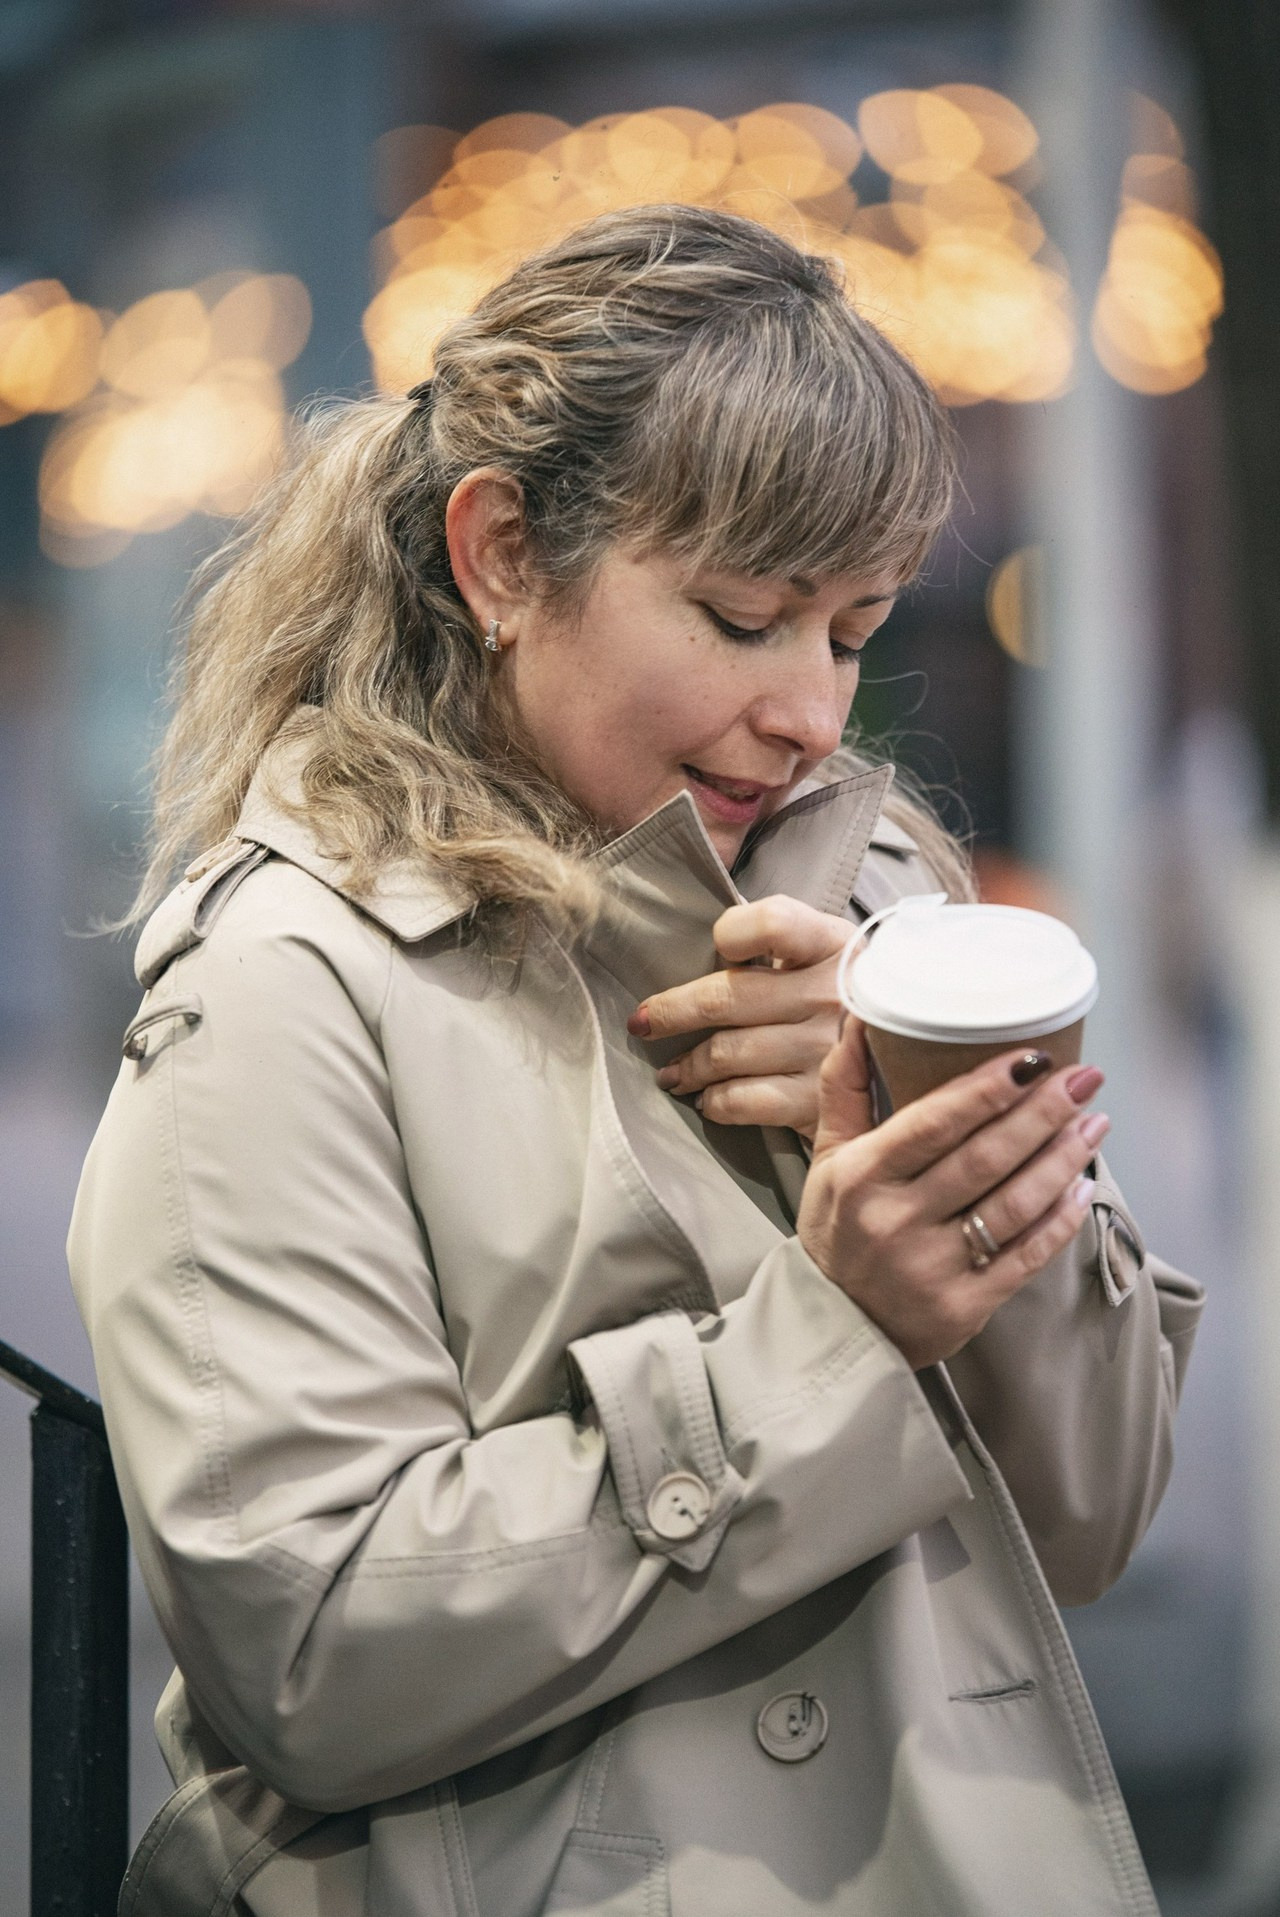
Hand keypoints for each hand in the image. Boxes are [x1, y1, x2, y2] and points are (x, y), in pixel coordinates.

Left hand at [629, 896, 851, 1137]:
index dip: (731, 933)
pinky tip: (709, 1100)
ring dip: (686, 1066)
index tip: (716, 947)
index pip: (770, 923)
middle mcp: (833, 994)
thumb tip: (701, 949)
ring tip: (673, 1072)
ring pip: (725, 1053)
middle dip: (671, 1012)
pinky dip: (714, 1102)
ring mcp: (827, 1050)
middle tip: (643, 1023)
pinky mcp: (820, 1101)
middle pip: (726, 997)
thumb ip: (776, 939)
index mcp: (833, 944)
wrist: (913, 1062)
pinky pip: (742, 1100)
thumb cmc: (843, 998)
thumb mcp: (826, 953)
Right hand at [796, 1022, 1107, 1368]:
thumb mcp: (829, 1156)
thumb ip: (846, 1087)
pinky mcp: (965, 1305)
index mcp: (863, 1176)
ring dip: (1063, 1158)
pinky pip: (1026, 1255)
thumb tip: (864, 1017)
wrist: (835, 1328)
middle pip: (985, 1158)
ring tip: (1095, 1121)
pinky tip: (1083, 1185)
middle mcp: (897, 1221)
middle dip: (1042, 1113)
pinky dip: (1060, 1219)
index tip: (1032, 1057)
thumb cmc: (838, 1229)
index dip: (987, 1090)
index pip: (933, 1123)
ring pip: (1014, 1203)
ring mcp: (933, 1267)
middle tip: (1085, 1077)